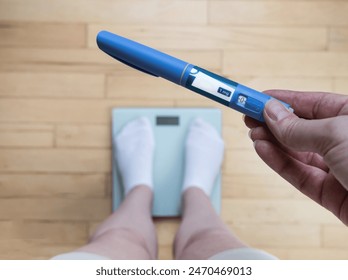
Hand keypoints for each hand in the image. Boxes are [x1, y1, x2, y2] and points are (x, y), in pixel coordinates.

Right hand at [245, 90, 347, 224]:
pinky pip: (299, 173)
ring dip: (272, 141)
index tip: (258, 98)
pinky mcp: (330, 193)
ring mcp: (338, 167)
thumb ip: (298, 126)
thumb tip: (271, 112)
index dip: (283, 100)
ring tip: (252, 132)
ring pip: (297, 151)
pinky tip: (262, 149)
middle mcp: (346, 141)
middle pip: (301, 128)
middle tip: (249, 115)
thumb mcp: (337, 134)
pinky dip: (278, 161)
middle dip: (274, 121)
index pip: (312, 104)